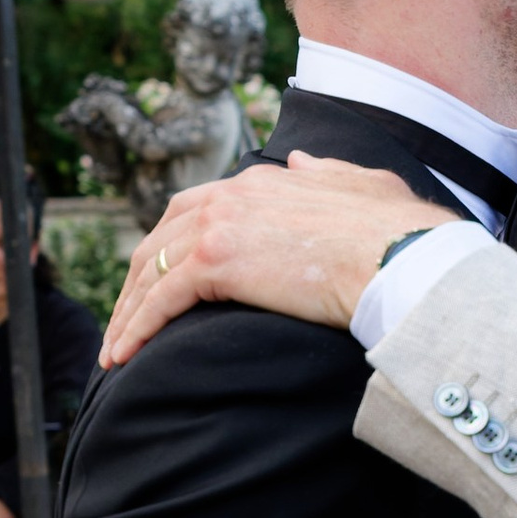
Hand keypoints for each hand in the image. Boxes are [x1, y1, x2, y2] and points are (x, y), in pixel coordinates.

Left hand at [99, 154, 439, 364]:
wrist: (401, 256)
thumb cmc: (397, 231)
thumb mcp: (363, 185)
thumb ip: (327, 172)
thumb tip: (301, 161)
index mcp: (261, 180)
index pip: (193, 209)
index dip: (169, 245)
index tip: (158, 278)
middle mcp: (231, 194)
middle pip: (161, 238)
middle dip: (137, 280)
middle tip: (126, 318)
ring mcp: (219, 225)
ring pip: (151, 270)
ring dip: (128, 312)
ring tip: (115, 350)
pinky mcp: (215, 262)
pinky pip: (160, 299)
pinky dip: (136, 327)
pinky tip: (124, 356)